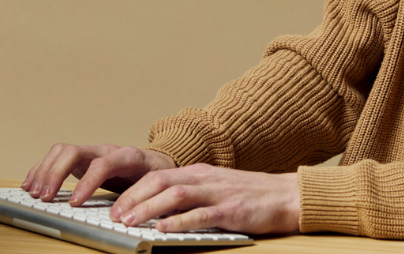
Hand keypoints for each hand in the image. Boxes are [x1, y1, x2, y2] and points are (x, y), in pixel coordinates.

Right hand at [22, 143, 176, 203]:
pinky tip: (31, 184)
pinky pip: (56, 157)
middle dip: (55, 174)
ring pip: (61, 151)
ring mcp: (91, 151)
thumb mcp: (158, 186)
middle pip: (74, 151)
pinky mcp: (81, 158)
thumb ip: (147, 198)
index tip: (74, 203)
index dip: (87, 182)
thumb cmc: (157, 174)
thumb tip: (135, 216)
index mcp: (128, 156)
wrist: (158, 160)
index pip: (102, 164)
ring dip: (44, 171)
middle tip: (45, 197)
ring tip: (34, 193)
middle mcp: (105, 149)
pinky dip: (41, 169)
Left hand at [109, 163, 299, 234]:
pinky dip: (178, 222)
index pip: (158, 175)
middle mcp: (204, 178)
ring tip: (130, 222)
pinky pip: (200, 215)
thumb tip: (162, 209)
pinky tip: (163, 229)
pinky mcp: (231, 210)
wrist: (288, 195)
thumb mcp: (216, 188)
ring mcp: (217, 193)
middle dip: (133, 198)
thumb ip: (192, 195)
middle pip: (160, 181)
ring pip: (174, 195)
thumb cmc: (252, 195)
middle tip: (114, 215)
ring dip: (148, 209)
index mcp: (199, 173)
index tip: (116, 205)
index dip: (133, 190)